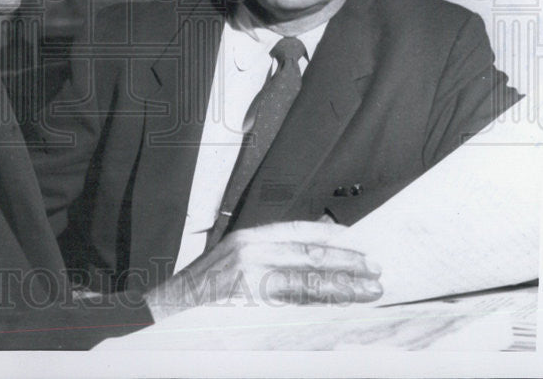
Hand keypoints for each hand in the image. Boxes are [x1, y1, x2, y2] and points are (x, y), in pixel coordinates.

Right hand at [143, 221, 381, 320]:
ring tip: (369, 290)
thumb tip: (306, 256)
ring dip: (343, 286)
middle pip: (308, 255)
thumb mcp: (231, 261)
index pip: (297, 231)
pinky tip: (340, 307)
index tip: (356, 240)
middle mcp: (250, 252)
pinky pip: (295, 305)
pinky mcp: (252, 304)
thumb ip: (265, 257)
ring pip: (308, 281)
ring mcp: (250, 279)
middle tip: (374, 268)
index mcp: (247, 238)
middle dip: (346, 262)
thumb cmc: (201, 292)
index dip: (330, 235)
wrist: (168, 311)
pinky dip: (321, 306)